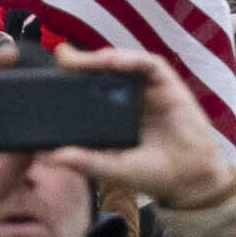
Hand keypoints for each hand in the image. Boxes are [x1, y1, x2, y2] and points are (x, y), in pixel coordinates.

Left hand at [38, 45, 235, 209]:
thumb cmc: (152, 173)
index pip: (85, 89)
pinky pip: (147, 63)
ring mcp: (145, 87)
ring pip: (120, 62)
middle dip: (80, 62)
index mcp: (110, 113)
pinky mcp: (166, 82)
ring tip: (83, 60)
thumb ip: (85, 160)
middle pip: (99, 71)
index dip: (67, 80)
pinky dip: (131, 58)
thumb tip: (48, 156)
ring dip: (101, 57)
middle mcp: (126, 95)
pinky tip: (117, 61)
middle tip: (61, 57)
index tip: (45, 77)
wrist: (190, 179)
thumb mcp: (113, 167)